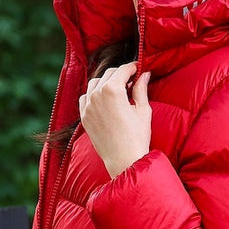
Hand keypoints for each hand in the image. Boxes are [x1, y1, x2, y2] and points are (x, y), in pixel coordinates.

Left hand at [79, 64, 151, 179]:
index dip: (132, 68)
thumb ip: (141, 89)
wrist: (123, 160)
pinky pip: (85, 97)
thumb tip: (144, 74)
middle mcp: (96, 94)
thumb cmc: (137, 137)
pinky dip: (94, 94)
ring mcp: (88, 106)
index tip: (138, 69)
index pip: (122, 70)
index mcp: (112, 90)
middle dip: (120, 74)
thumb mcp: (142, 110)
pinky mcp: (84, 116)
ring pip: (95, 83)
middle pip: (108, 74)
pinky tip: (103, 99)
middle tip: (131, 80)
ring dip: (106, 82)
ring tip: (118, 89)